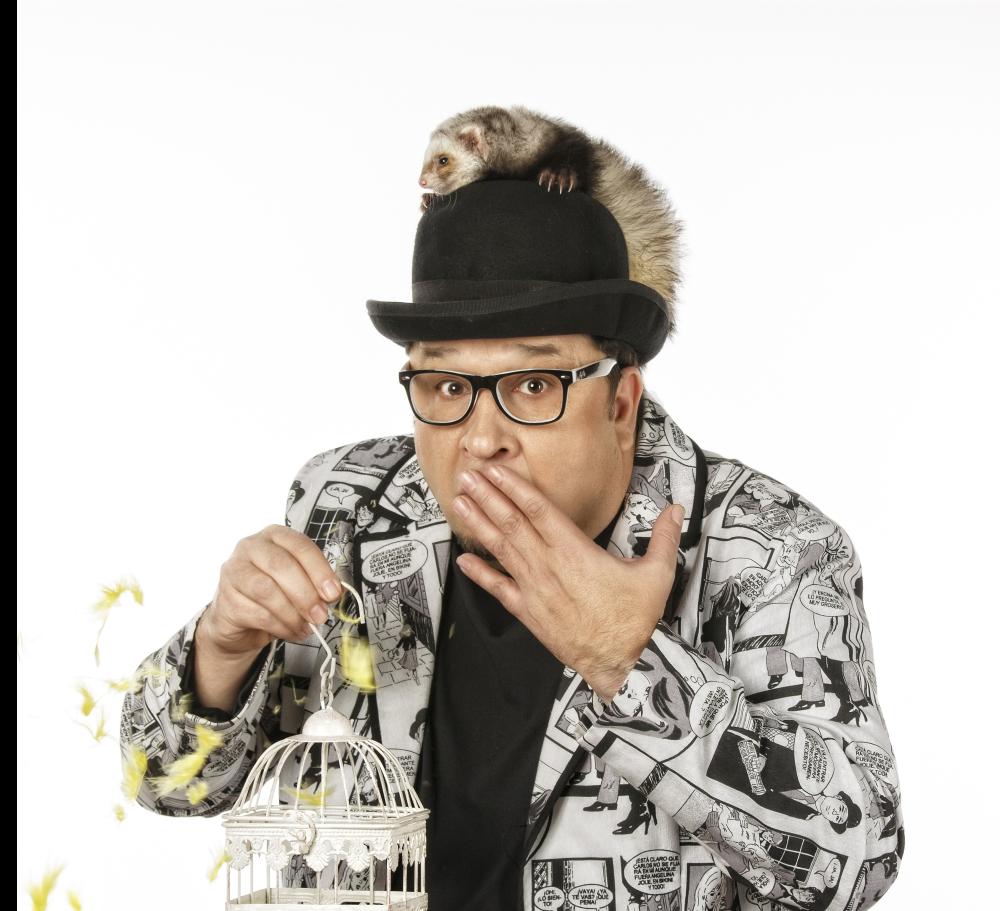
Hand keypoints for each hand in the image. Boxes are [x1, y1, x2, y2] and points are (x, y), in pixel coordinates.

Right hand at [202, 524, 344, 657]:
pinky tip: (290, 631)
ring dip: (293, 613)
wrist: (240, 621)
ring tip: (306, 627)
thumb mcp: (298, 582)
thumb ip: (314, 582)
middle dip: (306, 594)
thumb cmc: (274, 594)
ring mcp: (234, 572)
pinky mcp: (226, 599)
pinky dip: (280, 627)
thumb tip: (331, 594)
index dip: (320, 570)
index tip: (333, 593)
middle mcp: (250, 547)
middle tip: (320, 615)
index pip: (300, 546)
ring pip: (267, 590)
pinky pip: (258, 614)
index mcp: (274, 536)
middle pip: (281, 566)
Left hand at [452, 466, 684, 700]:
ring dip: (479, 524)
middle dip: (488, 497)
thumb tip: (676, 510)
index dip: (514, 487)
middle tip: (467, 475)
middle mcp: (549, 566)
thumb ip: (664, 537)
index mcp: (576, 552)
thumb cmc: (635, 620)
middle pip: (512, 524)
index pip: (539, 510)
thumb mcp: (657, 574)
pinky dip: (480, 574)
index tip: (496, 470)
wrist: (620, 663)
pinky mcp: (528, 613)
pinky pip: (498, 590)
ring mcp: (535, 590)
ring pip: (501, 550)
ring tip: (460, 503)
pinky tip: (463, 560)